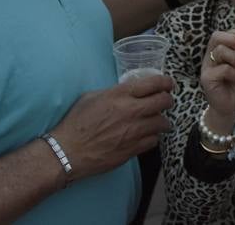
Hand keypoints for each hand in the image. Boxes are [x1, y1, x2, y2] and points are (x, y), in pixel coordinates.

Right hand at [50, 74, 173, 180]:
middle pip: (163, 101)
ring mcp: (133, 131)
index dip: (165, 82)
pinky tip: (145, 136)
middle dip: (168, 100)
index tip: (168, 84)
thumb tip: (127, 91)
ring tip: (156, 121)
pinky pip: (153, 141)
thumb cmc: (75, 123)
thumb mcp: (91, 97)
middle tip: (165, 101)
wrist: (66, 152)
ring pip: (162, 123)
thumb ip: (113, 92)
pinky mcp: (132, 149)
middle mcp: (130, 111)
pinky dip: (152, 137)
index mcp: (120, 95)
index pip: (153, 83)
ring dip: (162, 121)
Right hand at [200, 28, 234, 129]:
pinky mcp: (206, 78)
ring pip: (220, 50)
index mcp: (219, 52)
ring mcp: (207, 67)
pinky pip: (223, 68)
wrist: (229, 108)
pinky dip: (233, 73)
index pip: (225, 33)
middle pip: (216, 36)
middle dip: (234, 39)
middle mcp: (210, 57)